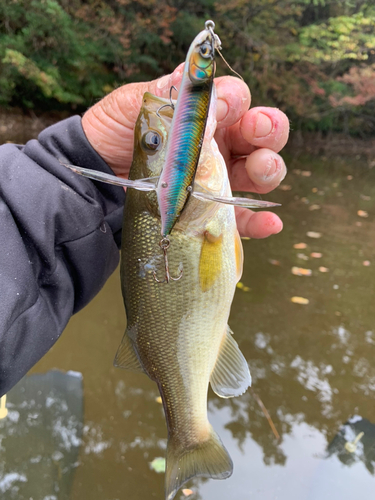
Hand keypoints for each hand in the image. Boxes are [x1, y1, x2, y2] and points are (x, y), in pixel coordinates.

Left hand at [82, 64, 288, 238]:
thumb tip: (203, 84)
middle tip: (257, 131)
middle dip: (269, 129)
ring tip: (261, 170)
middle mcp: (218, 146)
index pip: (237, 102)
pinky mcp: (211, 214)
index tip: (222, 107)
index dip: (237, 101)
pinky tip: (270, 224)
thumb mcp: (136, 106)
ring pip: (260, 173)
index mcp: (204, 116)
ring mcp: (218, 180)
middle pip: (260, 135)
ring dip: (269, 170)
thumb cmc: (114, 136)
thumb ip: (170, 93)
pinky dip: (260, 221)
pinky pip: (242, 218)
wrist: (96, 179)